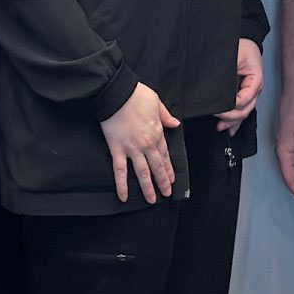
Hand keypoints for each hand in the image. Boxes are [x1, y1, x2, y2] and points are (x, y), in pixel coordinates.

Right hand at [100, 83, 179, 204]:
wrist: (118, 93)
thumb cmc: (137, 95)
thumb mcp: (157, 102)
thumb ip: (166, 116)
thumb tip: (175, 124)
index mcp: (157, 131)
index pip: (164, 154)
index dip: (168, 167)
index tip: (171, 178)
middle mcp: (147, 143)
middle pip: (157, 166)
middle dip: (162, 181)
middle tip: (166, 193)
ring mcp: (132, 148)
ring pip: (142, 172)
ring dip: (147, 187)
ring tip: (151, 200)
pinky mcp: (117, 149)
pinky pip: (120, 170)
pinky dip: (122, 185)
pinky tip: (124, 197)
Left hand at [216, 39, 263, 135]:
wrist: (247, 41)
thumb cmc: (243, 46)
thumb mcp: (235, 55)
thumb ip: (228, 72)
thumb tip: (217, 87)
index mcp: (256, 79)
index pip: (244, 99)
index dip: (230, 107)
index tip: (217, 108)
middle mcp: (255, 88)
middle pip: (246, 109)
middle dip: (230, 117)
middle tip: (216, 116)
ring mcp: (251, 92)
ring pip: (244, 112)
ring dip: (233, 121)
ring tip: (221, 127)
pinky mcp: (246, 93)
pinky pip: (242, 109)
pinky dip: (236, 121)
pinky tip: (230, 129)